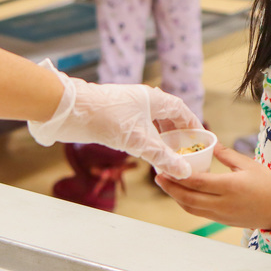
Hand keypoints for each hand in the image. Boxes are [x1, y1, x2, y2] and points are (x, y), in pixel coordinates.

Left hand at [27, 60, 200, 178]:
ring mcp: (128, 106)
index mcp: (154, 99)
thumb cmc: (106, 118)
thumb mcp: (138, 140)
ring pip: (151, 122)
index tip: (200, 139)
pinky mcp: (114, 114)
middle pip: (167, 116)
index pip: (181, 110)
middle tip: (183, 151)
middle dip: (176, 134)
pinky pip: (137, 126)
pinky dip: (144, 138)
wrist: (70, 110)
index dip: (192, 125)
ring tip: (165, 155)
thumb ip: (162, 157)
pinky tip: (142, 151)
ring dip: (159, 138)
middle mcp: (143, 100)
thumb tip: (183, 171)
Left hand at [155, 145, 270, 229]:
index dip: (179, 176)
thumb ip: (227, 155)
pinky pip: (200, 213)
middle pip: (189, 198)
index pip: (198, 182)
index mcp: (230, 186)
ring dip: (176, 197)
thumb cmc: (269, 183)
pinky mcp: (222, 221)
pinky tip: (181, 194)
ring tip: (166, 185)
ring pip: (192, 208)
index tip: (166, 168)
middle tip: (158, 176)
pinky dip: (187, 204)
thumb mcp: (248, 164)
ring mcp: (222, 214)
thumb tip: (210, 144)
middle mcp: (223, 203)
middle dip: (171, 188)